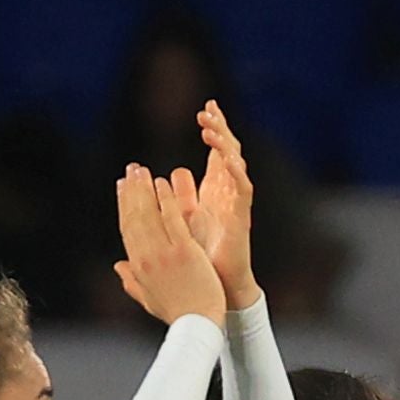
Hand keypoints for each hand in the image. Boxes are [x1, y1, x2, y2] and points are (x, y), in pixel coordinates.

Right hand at [107, 156, 221, 326]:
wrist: (196, 327)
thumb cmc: (177, 315)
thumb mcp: (149, 299)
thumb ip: (132, 281)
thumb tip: (118, 267)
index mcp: (138, 266)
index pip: (127, 228)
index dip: (123, 205)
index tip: (122, 187)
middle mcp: (146, 257)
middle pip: (134, 216)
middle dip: (131, 191)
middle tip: (130, 169)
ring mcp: (164, 253)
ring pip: (149, 214)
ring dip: (143, 189)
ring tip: (141, 170)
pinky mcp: (184, 251)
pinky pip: (172, 219)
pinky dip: (166, 199)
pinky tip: (162, 182)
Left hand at [189, 102, 262, 313]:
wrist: (217, 290)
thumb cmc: (201, 260)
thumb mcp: (181, 224)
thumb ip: (175, 202)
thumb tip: (157, 187)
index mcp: (214, 193)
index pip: (216, 153)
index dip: (214, 130)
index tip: (205, 108)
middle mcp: (227, 194)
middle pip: (227, 152)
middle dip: (220, 129)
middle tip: (208, 109)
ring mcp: (235, 205)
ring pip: (235, 165)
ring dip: (224, 144)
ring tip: (211, 126)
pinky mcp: (241, 218)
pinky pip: (242, 189)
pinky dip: (236, 172)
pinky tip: (227, 157)